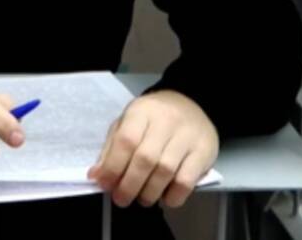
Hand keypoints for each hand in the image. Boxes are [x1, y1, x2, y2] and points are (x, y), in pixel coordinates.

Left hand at [88, 90, 218, 207]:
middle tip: (121, 199)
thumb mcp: (127, 122)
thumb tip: (97, 176)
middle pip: (146, 159)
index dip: (113, 167)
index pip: (126, 141)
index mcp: (142, 111)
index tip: (104, 184)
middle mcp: (166, 121)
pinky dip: (173, 195)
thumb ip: (111, 148)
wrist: (191, 103)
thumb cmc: (153, 117)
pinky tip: (165, 197)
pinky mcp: (205, 151)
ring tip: (142, 198)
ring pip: (166, 171)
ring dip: (149, 193)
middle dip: (129, 185)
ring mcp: (188, 136)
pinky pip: (187, 180)